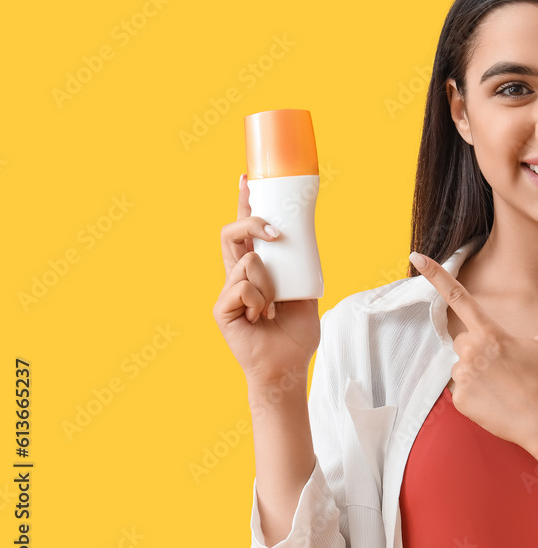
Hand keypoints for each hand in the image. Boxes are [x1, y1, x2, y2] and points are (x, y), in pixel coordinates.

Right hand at [213, 173, 320, 390]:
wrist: (288, 368)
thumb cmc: (296, 334)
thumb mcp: (305, 290)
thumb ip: (299, 265)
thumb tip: (302, 235)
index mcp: (256, 271)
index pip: (245, 231)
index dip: (243, 204)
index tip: (246, 178)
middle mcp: (237, 278)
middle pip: (231, 234)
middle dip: (253, 224)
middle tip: (277, 234)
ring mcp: (227, 293)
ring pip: (247, 262)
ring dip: (269, 282)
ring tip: (274, 307)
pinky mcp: (222, 309)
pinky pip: (243, 288)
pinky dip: (261, 301)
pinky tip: (263, 319)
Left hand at [409, 251, 537, 450]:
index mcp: (492, 334)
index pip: (458, 296)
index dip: (436, 274)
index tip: (416, 256)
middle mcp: (472, 353)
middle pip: (464, 340)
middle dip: (481, 348)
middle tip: (508, 366)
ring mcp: (463, 379)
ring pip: (462, 365)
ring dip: (477, 372)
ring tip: (505, 386)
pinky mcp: (459, 401)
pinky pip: (460, 389)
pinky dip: (475, 394)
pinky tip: (497, 401)